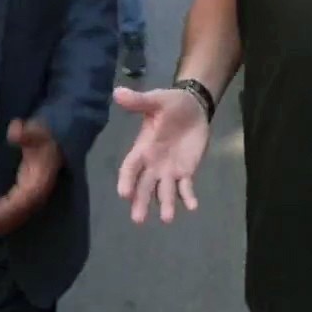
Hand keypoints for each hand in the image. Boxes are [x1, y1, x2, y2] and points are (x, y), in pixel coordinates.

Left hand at [0, 120, 62, 236]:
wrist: (54, 144)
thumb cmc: (44, 138)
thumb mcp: (37, 132)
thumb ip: (27, 132)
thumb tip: (14, 130)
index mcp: (37, 186)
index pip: (18, 206)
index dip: (0, 215)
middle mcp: (33, 198)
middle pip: (10, 219)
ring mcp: (27, 201)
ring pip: (6, 219)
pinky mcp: (21, 199)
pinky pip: (5, 213)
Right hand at [114, 86, 209, 223]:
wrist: (193, 107)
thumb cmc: (171, 104)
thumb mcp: (156, 100)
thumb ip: (139, 101)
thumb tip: (117, 92)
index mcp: (143, 148)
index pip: (131, 167)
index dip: (127, 180)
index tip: (124, 194)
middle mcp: (153, 164)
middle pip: (144, 186)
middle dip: (141, 202)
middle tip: (138, 220)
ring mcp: (169, 171)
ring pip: (164, 192)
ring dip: (165, 205)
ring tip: (167, 219)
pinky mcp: (186, 172)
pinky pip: (186, 188)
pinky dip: (188, 198)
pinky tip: (193, 207)